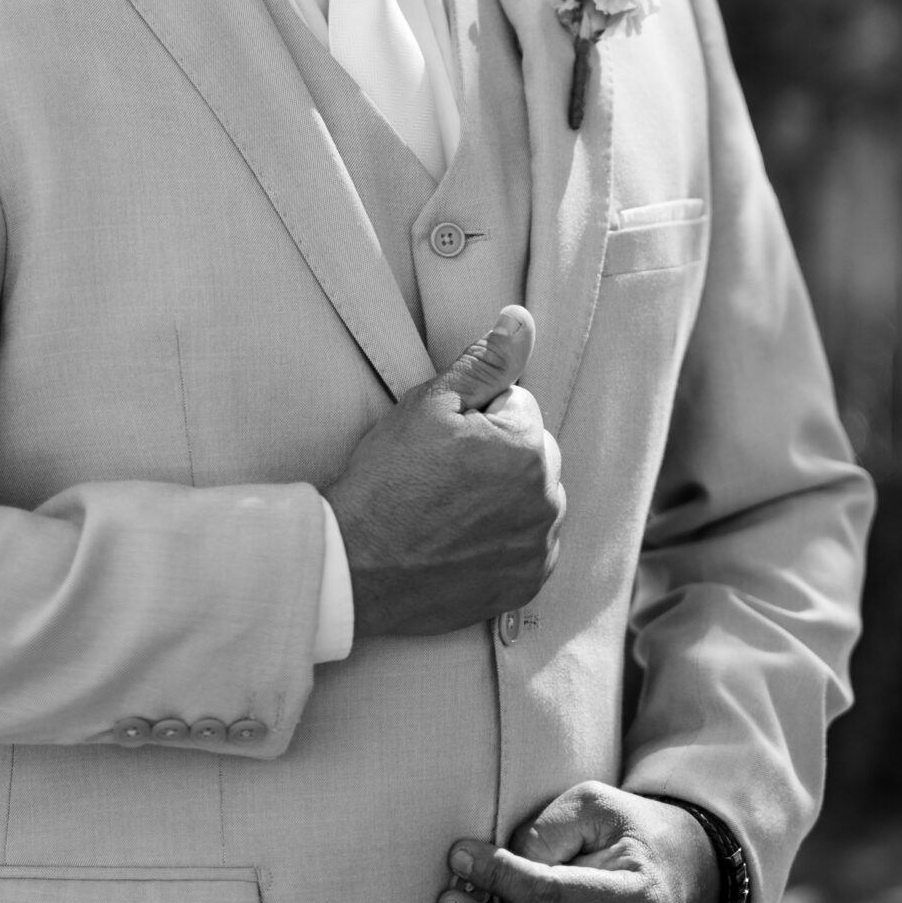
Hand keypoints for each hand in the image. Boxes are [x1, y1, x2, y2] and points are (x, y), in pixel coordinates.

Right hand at [321, 307, 565, 637]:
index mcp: (527, 446)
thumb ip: (484, 361)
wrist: (355, 567)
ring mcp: (538, 546)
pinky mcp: (526, 583)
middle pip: (531, 455)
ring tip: (446, 512)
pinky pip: (528, 547)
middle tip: (440, 478)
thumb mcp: (427, 406)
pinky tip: (460, 543)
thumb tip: (520, 319)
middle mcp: (546, 499)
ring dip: (503, 500)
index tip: (440, 445)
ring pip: (531, 500)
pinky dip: (502, 543)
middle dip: (498, 457)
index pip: (517, 407)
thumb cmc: (385, 482)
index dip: (475, 419)